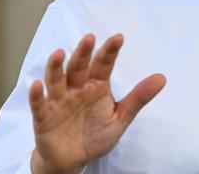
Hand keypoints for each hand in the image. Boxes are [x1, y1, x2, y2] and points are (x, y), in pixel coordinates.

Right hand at [28, 34, 165, 173]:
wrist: (73, 161)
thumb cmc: (96, 135)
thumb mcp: (120, 117)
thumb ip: (138, 97)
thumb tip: (162, 78)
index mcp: (97, 86)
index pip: (104, 65)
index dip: (110, 51)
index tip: (119, 37)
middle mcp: (77, 89)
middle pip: (79, 67)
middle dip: (83, 53)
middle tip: (89, 38)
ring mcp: (59, 101)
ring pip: (56, 80)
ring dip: (56, 67)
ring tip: (58, 53)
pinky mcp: (44, 117)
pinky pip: (39, 105)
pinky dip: (36, 95)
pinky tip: (36, 85)